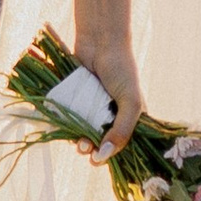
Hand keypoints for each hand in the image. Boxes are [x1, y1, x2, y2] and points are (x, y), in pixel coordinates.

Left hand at [74, 36, 143, 158]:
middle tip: (87, 151)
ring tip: (80, 144)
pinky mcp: (78, 101)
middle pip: (103, 142)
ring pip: (86, 134)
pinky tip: (70, 133)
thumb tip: (105, 156)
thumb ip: (121, 131)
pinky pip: (73, 120)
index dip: (112, 154)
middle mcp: (112, 115)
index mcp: (130, 117)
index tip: (100, 159)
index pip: (123, 144)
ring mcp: (94, 108)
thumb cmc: (121, 68)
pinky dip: (71, 129)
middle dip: (95, 151)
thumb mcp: (129, 102)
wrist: (99, 40)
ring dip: (82, 143)